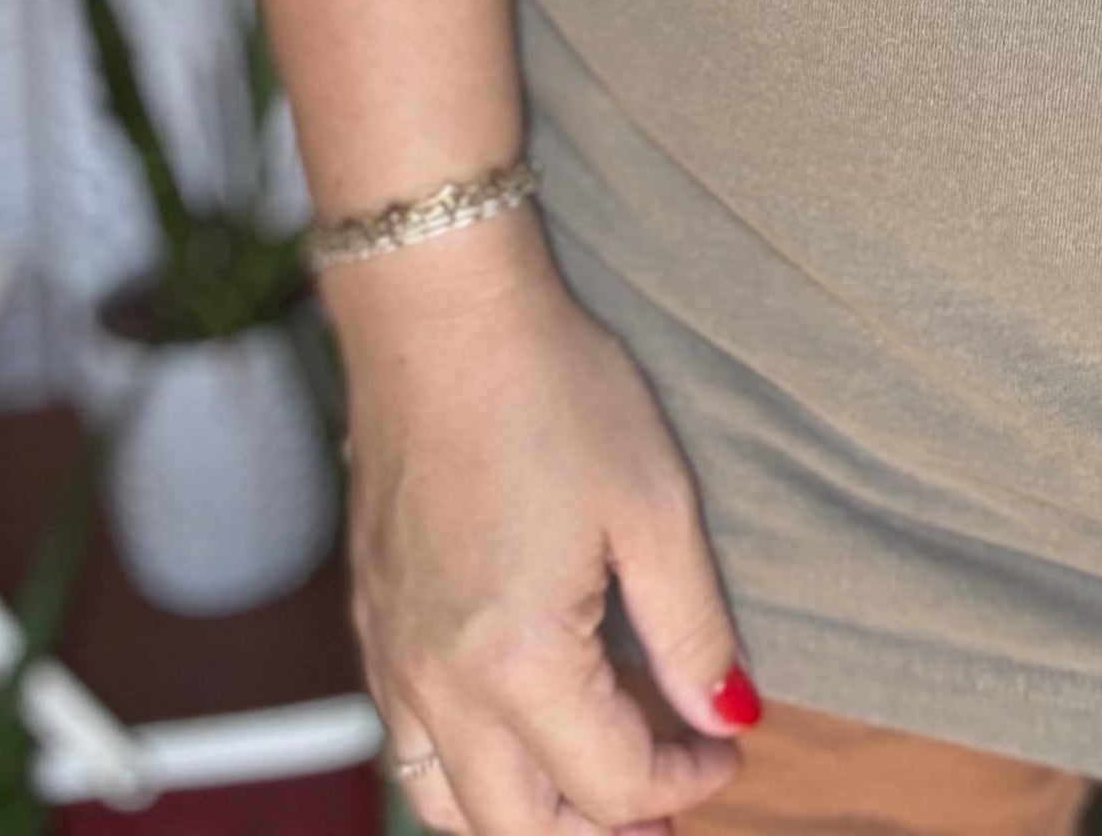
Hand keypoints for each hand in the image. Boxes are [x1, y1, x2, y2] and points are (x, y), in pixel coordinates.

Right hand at [329, 214, 757, 833]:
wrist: (439, 316)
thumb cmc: (550, 390)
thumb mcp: (654, 506)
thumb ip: (692, 629)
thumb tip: (730, 716)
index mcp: (516, 663)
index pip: (611, 779)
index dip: (684, 779)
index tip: (728, 748)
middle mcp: (438, 683)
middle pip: (518, 826)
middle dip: (601, 832)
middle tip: (665, 806)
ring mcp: (392, 658)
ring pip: (447, 803)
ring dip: (525, 819)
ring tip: (592, 793)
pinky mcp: (371, 624)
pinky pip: (410, 744)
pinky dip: (467, 771)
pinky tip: (518, 729)